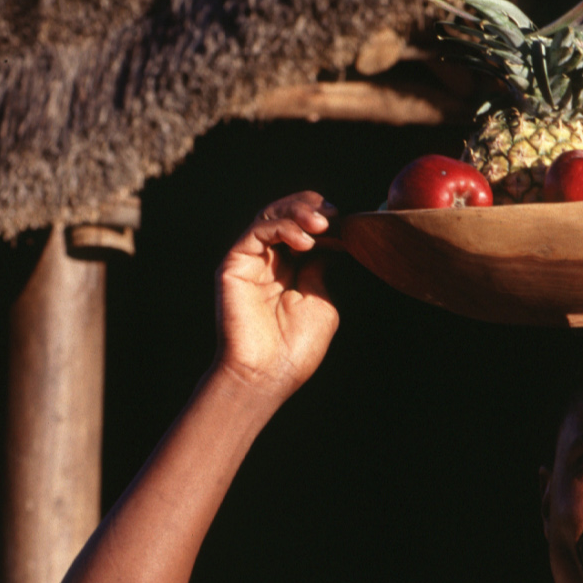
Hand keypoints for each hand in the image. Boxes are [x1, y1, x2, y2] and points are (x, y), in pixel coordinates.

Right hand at [213, 192, 340, 400]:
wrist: (268, 374)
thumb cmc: (296, 347)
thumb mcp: (320, 299)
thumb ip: (320, 267)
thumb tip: (328, 241)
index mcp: (291, 269)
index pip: (304, 228)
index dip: (324, 219)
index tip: (348, 222)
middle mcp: (269, 260)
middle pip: (286, 215)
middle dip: (311, 208)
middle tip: (333, 215)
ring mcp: (250, 261)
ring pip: (269, 216)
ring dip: (297, 212)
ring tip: (321, 224)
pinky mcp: (234, 264)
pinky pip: (256, 232)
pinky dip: (282, 228)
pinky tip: (305, 241)